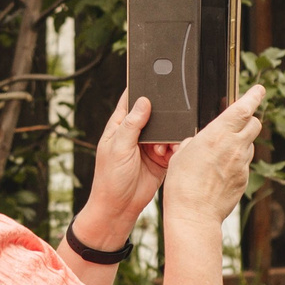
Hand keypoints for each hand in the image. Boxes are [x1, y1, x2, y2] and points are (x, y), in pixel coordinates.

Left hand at [72, 90, 165, 248]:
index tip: (155, 77)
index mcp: (120, 126)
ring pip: (167, 130)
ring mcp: (150, 145)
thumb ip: (131, 124)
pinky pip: (173, 147)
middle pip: (154, 113)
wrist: (119, 207)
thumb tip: (143, 101)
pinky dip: (174, 149)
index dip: (141, 89)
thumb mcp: (118, 147)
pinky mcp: (162, 158)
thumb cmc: (110, 178)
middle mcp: (136, 133)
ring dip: (168, 136)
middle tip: (167, 120)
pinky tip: (169, 154)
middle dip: (163, 115)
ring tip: (161, 148)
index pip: (131, 100)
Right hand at [163, 84, 266, 224]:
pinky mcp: (244, 180)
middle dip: (249, 119)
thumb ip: (196, 141)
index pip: (244, 108)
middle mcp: (235, 147)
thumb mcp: (181, 154)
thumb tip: (201, 141)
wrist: (194, 214)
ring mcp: (242, 164)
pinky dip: (237, 163)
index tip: (259, 89)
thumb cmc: (182, 184)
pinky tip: (220, 172)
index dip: (254, 95)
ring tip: (221, 153)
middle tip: (239, 122)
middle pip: (255, 123)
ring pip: (250, 144)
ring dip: (241, 143)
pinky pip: (244, 164)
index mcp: (218, 134)